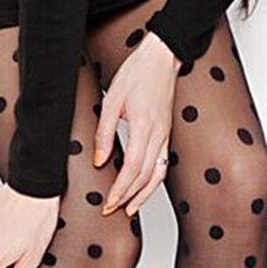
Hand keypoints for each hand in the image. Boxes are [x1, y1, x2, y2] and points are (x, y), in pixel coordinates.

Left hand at [93, 32, 181, 216]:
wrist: (162, 57)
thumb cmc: (138, 73)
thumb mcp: (112, 100)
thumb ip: (104, 132)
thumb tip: (99, 160)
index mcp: (143, 126)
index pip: (132, 168)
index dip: (120, 189)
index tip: (109, 202)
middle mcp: (158, 134)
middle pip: (144, 176)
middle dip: (127, 197)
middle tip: (111, 210)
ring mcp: (165, 135)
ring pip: (158, 174)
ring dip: (143, 196)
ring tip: (129, 209)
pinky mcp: (167, 135)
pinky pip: (163, 165)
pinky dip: (153, 183)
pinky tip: (143, 190)